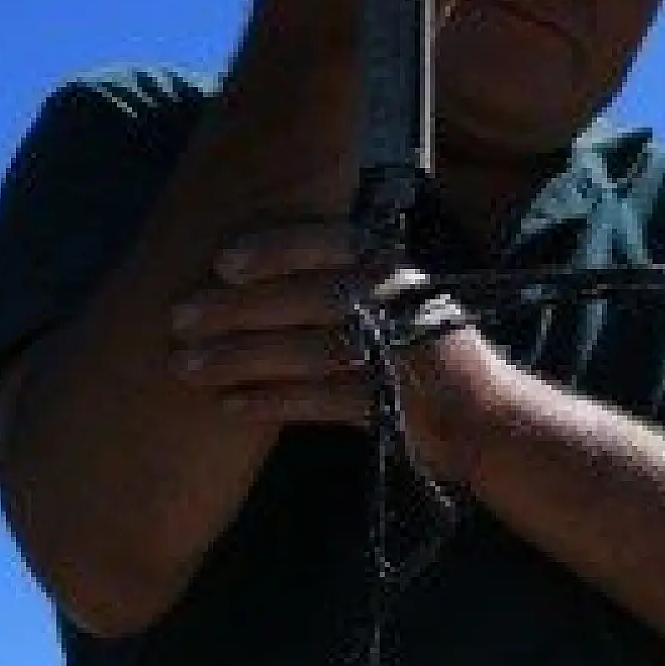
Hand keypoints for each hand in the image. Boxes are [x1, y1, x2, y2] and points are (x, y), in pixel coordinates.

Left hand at [170, 219, 505, 483]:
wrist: (486, 419)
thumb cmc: (422, 357)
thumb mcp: (392, 303)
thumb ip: (341, 283)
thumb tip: (255, 272)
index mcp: (391, 272)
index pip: (326, 247)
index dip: (272, 252)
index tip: (221, 263)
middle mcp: (395, 306)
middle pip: (304, 300)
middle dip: (236, 310)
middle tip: (179, 320)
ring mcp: (395, 355)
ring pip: (304, 350)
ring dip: (240, 358)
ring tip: (187, 368)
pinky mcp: (390, 405)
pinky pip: (318, 401)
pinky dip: (271, 402)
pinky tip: (228, 405)